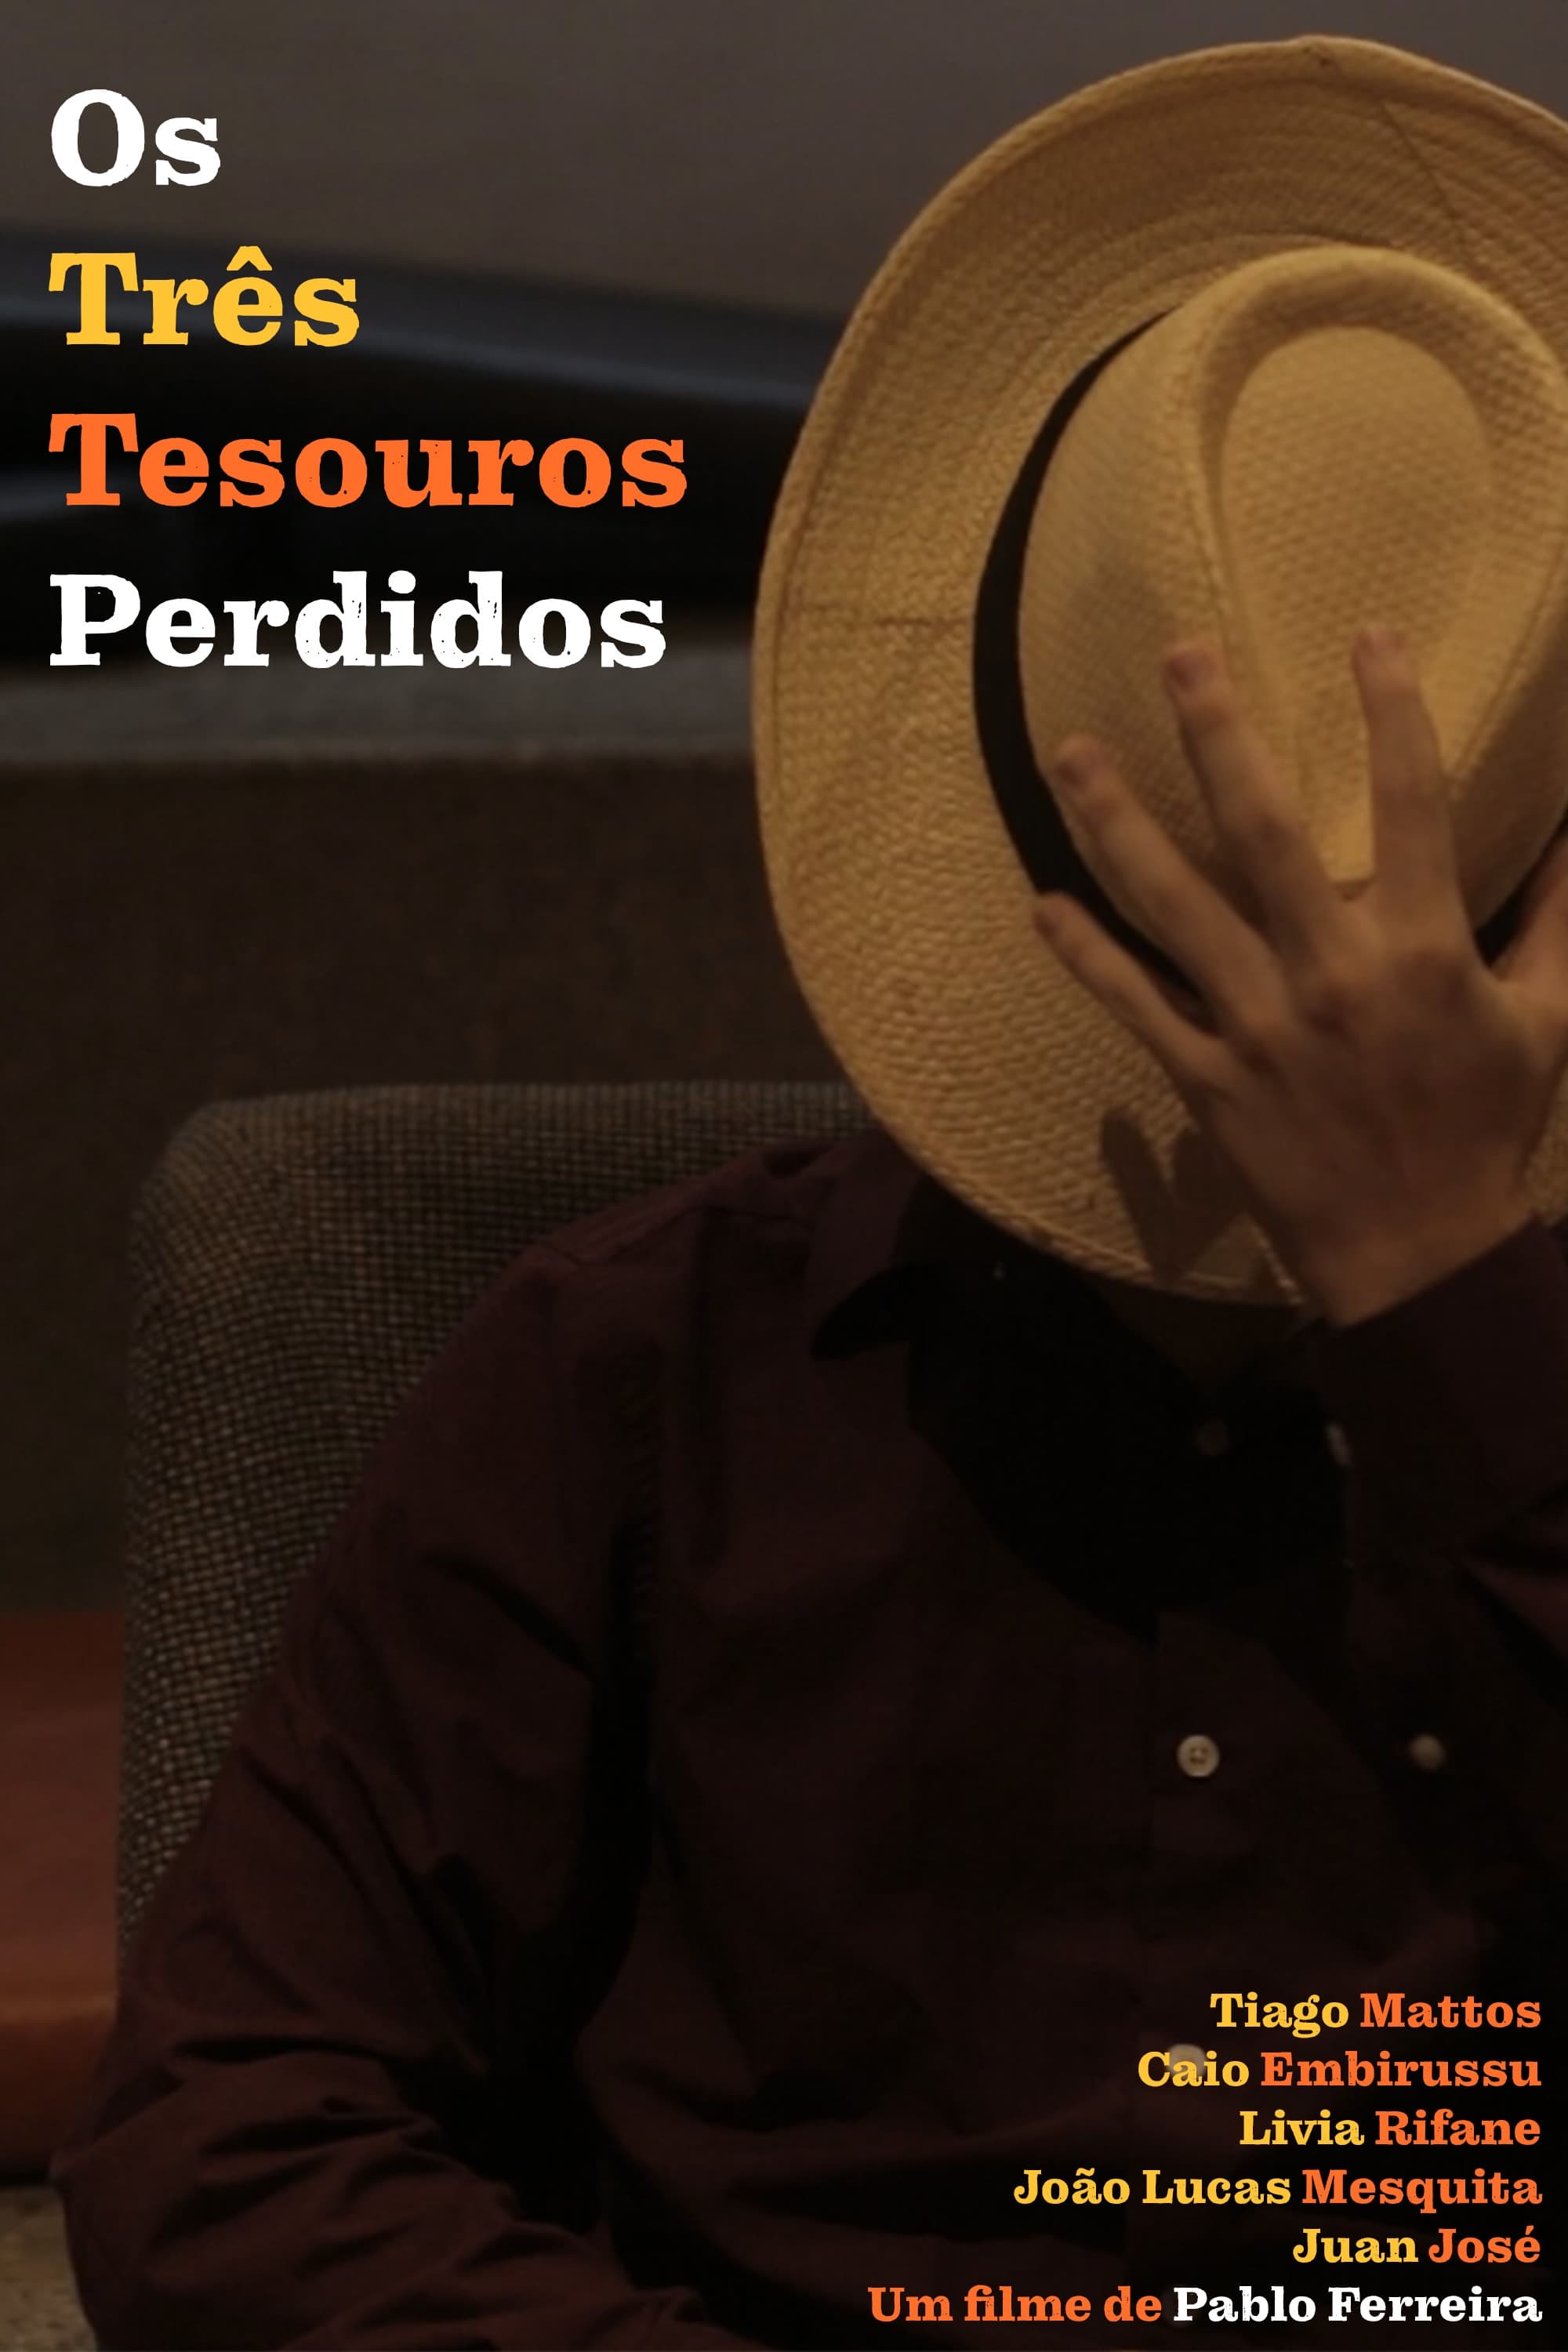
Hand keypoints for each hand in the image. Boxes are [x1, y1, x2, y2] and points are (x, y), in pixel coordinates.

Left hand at [1032, 627, 1567, 1324]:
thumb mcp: (1548, 1019)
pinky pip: (1134, 1007)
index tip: (1369, 634)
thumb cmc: (1485, 1130)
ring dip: (1116, 826)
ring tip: (1070, 753)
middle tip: (1178, 654)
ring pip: (1173, 907)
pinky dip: (1085, 956)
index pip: (1411, 802)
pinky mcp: (1207, 1079)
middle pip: (1263, 830)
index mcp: (1423, 949)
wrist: (1421, 1255)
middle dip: (1219, 735)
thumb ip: (1562, 917)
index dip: (1393, 711)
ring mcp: (1258, 1027)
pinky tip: (1041, 903)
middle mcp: (1331, 974)